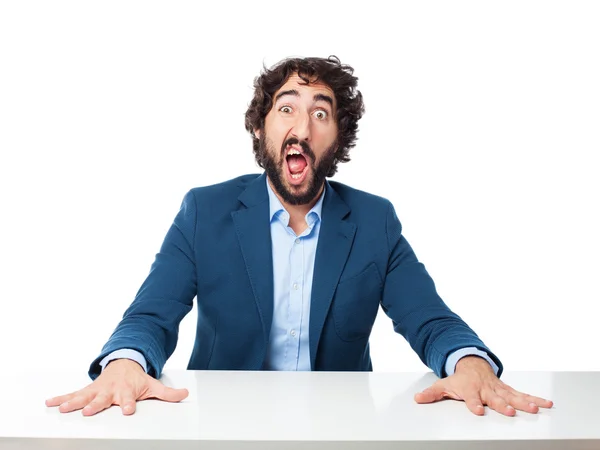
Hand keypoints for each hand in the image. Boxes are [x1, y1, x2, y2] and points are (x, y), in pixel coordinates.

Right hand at [45, 359, 188, 415]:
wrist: (124, 363)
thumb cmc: (137, 379)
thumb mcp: (153, 385)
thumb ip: (168, 394)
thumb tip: (185, 394)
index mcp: (127, 391)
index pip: (128, 400)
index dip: (128, 405)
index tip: (128, 410)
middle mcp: (110, 391)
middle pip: (103, 400)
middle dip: (96, 405)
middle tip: (89, 411)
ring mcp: (97, 390)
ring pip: (84, 397)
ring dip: (74, 403)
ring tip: (64, 409)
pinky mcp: (88, 391)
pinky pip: (72, 394)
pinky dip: (61, 398)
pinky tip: (50, 403)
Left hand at [414, 356, 553, 415]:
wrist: (472, 364)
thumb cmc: (459, 379)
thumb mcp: (444, 385)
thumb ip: (432, 393)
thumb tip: (417, 399)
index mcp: (470, 389)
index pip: (471, 398)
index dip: (473, 404)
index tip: (477, 410)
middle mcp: (486, 389)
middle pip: (495, 398)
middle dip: (502, 405)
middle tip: (509, 411)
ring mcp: (499, 389)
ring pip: (513, 396)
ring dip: (524, 403)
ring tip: (534, 409)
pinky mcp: (508, 390)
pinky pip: (523, 395)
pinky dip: (536, 399)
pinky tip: (547, 404)